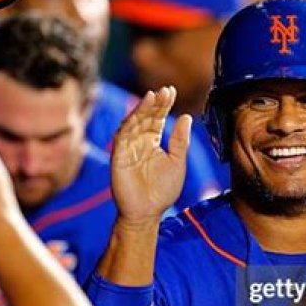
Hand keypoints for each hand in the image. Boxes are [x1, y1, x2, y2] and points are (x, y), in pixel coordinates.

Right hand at [111, 86, 191, 224]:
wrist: (146, 213)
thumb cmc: (162, 191)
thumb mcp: (177, 163)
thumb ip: (180, 141)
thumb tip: (187, 117)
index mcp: (152, 143)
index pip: (157, 119)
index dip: (163, 105)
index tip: (171, 91)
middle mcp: (139, 142)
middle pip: (146, 117)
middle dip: (155, 103)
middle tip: (165, 91)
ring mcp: (128, 148)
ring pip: (134, 122)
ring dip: (143, 109)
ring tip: (154, 96)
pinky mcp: (119, 156)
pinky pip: (123, 135)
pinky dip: (130, 122)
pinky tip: (140, 113)